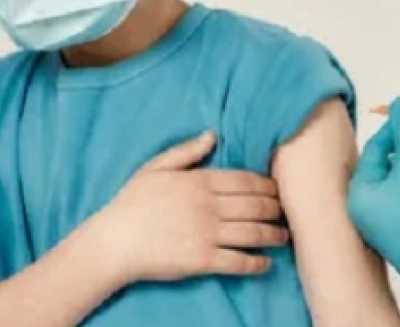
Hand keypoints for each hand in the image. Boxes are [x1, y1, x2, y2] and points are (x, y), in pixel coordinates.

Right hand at [96, 131, 288, 284]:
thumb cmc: (130, 203)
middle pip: (256, 205)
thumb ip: (186, 151)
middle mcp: (209, 206)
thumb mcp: (155, 168)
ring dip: (274, 235)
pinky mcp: (203, 260)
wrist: (113, 242)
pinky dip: (256, 263)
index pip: (245, 180)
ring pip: (253, 233)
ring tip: (283, 237)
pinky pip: (238, 261)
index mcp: (200, 181)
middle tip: (285, 212)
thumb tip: (212, 135)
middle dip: (276, 209)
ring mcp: (207, 233)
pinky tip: (265, 263)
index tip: (276, 190)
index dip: (266, 186)